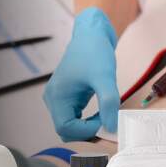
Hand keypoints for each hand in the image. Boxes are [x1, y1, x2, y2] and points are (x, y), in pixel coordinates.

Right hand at [43, 8, 119, 141]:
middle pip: (66, 130)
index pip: (65, 128)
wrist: (92, 34)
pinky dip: (89, 121)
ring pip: (71, 126)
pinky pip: (76, 118)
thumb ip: (108, 103)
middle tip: (108, 124)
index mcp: (57, 96)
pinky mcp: (68, 98)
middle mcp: (53, 100)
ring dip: (89, 127)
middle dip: (87, 132)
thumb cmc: (95, 52)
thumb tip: (112, 128)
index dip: (86, 132)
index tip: (106, 124)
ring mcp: (59, 99)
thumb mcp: (105, 77)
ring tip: (107, 117)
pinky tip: (103, 113)